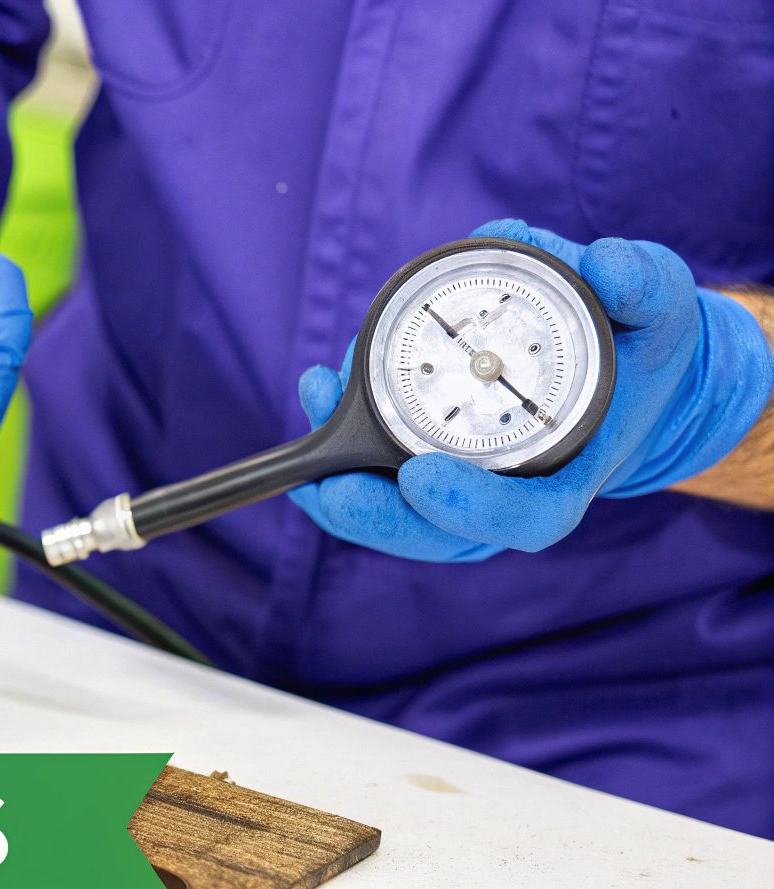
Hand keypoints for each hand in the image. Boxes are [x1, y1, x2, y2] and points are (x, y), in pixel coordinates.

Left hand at [290, 220, 772, 561]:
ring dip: (340, 479)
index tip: (419, 476)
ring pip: (395, 511)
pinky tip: (317, 390)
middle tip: (328, 481)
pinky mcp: (429, 457)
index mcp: (573, 472)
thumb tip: (605, 266)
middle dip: (375, 514)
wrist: (628, 361)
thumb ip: (644, 285)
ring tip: (316, 399)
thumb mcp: (662, 304)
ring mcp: (467, 484)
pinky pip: (377, 472)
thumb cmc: (642, 338)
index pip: (527, 517)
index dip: (472, 509)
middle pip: (437, 533)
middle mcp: (513, 491)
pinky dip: (340, 442)